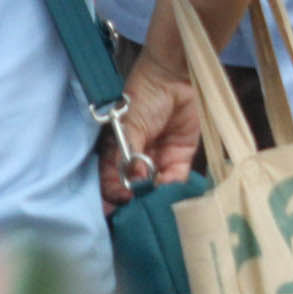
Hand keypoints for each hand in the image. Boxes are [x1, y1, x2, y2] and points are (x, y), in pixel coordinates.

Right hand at [101, 55, 199, 209]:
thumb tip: (133, 182)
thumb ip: (128, 155)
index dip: (112, 197)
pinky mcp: (181, 157)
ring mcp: (159, 160)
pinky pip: (177, 180)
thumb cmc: (144, 97)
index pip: (111, 181)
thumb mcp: (129, 126)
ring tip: (155, 209)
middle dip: (135, 204)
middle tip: (137, 217)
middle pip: (134, 190)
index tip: (115, 210)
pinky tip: (172, 199)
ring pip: (156, 189)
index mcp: (118, 152)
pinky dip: (175, 190)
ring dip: (156, 199)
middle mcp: (137, 160)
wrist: (175, 76)